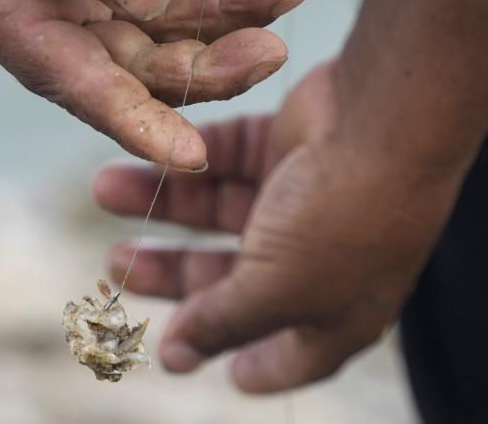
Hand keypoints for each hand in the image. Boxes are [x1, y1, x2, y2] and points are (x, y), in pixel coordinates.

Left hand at [93, 62, 464, 391]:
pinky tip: (143, 156)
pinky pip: (224, 158)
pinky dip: (186, 160)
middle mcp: (319, 259)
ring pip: (218, 209)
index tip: (185, 361)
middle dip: (170, 272)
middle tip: (115, 263)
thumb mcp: (274, 292)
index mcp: (335, 314)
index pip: (283, 356)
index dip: (240, 364)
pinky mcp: (285, 146)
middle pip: (231, 278)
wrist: (383, 122)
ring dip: (162, 202)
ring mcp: (302, 198)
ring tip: (104, 189)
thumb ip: (222, 323)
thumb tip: (175, 357)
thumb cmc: (340, 223)